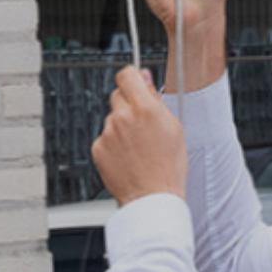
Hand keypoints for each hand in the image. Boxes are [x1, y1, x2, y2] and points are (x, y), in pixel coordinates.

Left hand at [92, 66, 186, 204]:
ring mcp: (108, 133)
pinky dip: (113, 143)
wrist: (152, 198)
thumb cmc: (167, 167)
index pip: (127, 74)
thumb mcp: (173, 128)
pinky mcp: (98, 148)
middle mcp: (122, 118)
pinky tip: (127, 156)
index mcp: (145, 108)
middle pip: (118, 95)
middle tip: (141, 122)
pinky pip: (104, 137)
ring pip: (111, 118)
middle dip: (128, 103)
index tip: (134, 81)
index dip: (132, 76)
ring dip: (121, 126)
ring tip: (137, 147)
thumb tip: (145, 79)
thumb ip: (156, 99)